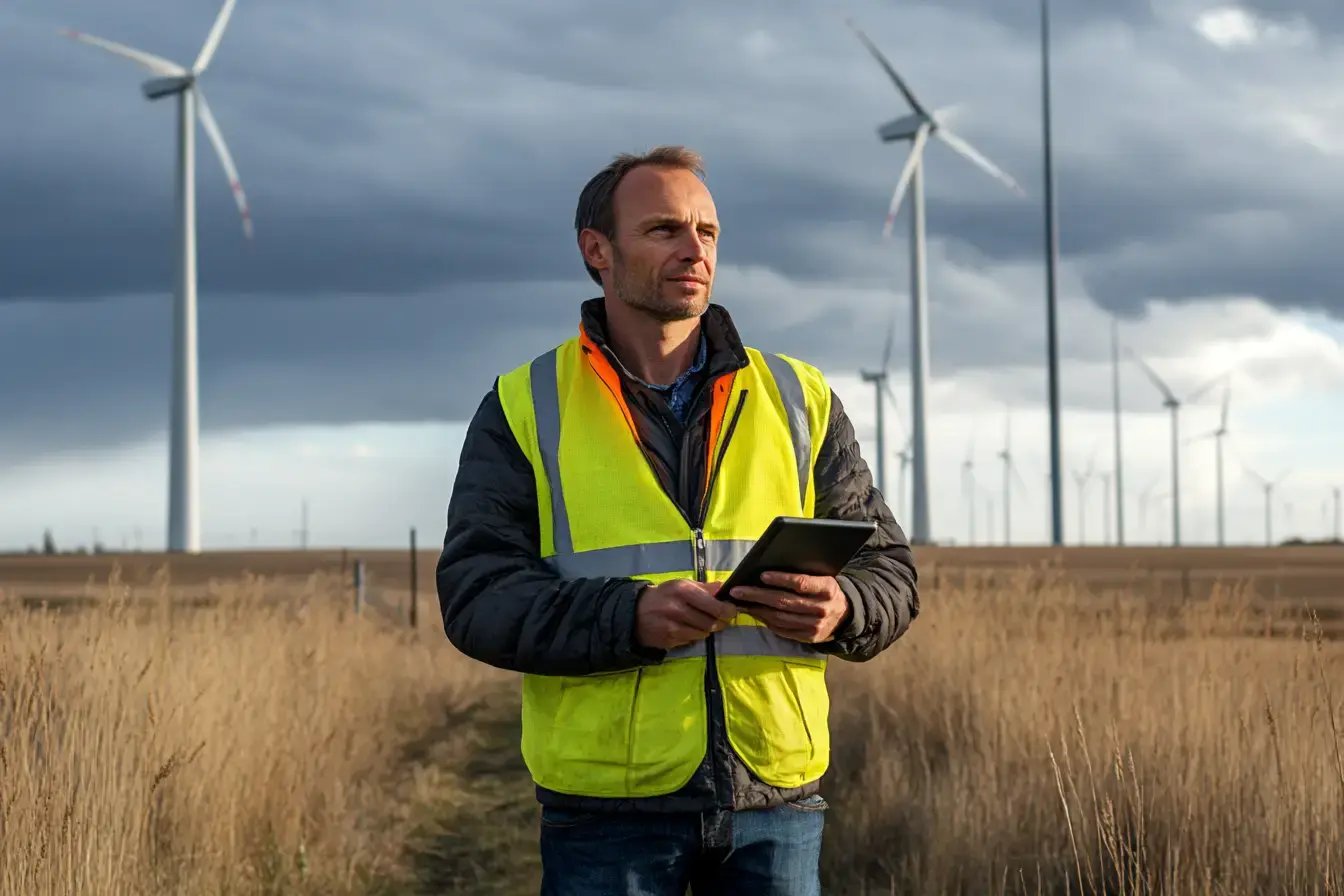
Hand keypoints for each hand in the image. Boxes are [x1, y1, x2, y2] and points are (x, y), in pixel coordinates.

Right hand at [635, 580, 738, 649]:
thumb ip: (704, 587)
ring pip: (703, 633)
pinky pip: (691, 640)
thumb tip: (724, 587)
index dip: (727, 610)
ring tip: (704, 623)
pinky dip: (695, 636)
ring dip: (708, 630)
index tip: (731, 610)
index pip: (713, 605)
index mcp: (683, 590)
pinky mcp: (669, 640)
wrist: (635, 612)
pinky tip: (689, 629)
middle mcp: (678, 608)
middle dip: (721, 622)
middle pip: (711, 622)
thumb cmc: (663, 596)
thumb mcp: (681, 585)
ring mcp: (673, 626)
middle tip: (723, 620)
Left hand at [729, 572, 849, 643]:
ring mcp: (815, 626)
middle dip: (758, 596)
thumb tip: (770, 569)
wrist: (845, 615)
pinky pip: (782, 630)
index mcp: (828, 589)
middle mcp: (823, 609)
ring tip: (740, 602)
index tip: (762, 575)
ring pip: (780, 618)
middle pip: (785, 602)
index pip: (802, 583)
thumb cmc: (826, 590)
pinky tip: (754, 613)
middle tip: (738, 590)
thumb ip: (805, 574)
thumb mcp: (823, 577)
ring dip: (757, 610)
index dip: (781, 579)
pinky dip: (765, 621)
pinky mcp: (808, 638)